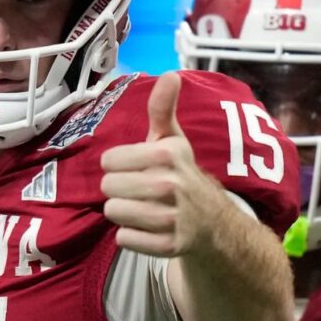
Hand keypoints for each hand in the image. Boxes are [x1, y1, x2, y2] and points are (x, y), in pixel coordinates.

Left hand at [100, 72, 208, 256]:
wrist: (212, 222)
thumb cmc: (181, 174)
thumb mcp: (173, 140)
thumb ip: (163, 109)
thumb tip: (170, 75)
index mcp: (166, 155)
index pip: (108, 161)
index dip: (117, 165)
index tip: (135, 167)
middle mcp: (171, 185)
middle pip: (107, 188)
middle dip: (118, 190)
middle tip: (138, 190)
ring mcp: (171, 218)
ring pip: (114, 213)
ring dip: (123, 212)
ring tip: (142, 208)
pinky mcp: (169, 246)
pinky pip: (124, 239)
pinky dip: (131, 236)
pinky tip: (147, 228)